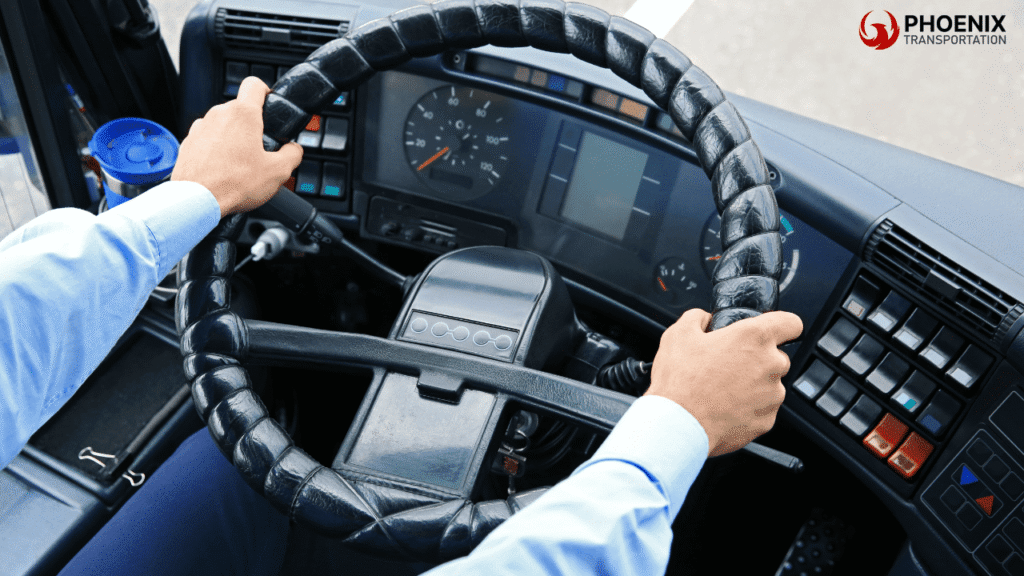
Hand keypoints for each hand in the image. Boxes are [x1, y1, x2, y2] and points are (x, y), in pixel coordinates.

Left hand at [172, 77, 303, 217]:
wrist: (197, 201)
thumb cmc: (232, 184)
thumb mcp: (278, 172)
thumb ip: (293, 154)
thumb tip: (294, 150)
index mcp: (243, 114)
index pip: (255, 85)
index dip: (266, 92)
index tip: (270, 105)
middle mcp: (219, 114)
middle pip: (240, 110)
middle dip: (251, 126)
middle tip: (259, 150)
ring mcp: (200, 127)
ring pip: (223, 125)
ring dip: (232, 138)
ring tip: (239, 164)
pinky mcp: (188, 142)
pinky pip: (207, 139)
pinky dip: (215, 150)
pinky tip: (222, 170)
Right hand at [645, 308, 802, 456]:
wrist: (679, 424)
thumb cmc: (680, 381)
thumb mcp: (678, 334)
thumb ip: (698, 318)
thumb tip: (704, 320)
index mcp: (754, 337)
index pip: (791, 323)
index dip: (782, 325)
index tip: (775, 331)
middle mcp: (770, 365)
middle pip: (777, 356)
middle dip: (758, 359)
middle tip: (729, 365)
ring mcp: (771, 396)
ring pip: (771, 385)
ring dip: (753, 385)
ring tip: (722, 390)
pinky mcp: (766, 421)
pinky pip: (763, 410)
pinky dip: (748, 409)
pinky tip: (724, 408)